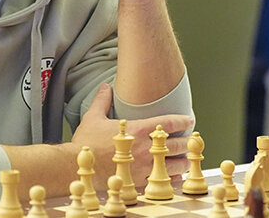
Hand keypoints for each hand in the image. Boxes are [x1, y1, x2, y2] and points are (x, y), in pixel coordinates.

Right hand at [71, 83, 193, 188]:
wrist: (77, 166)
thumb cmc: (87, 142)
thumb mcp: (93, 117)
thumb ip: (102, 101)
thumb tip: (105, 86)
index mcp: (139, 129)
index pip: (169, 123)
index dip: (183, 121)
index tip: (189, 120)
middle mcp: (146, 148)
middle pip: (178, 144)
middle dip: (188, 142)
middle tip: (192, 140)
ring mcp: (145, 166)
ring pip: (176, 165)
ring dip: (183, 161)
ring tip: (186, 159)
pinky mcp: (140, 181)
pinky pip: (164, 181)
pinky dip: (172, 178)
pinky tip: (173, 176)